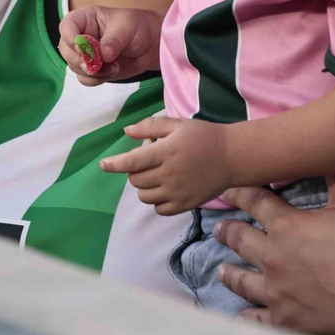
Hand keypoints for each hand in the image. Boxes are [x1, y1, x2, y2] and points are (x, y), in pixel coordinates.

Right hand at [57, 5, 159, 85]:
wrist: (152, 45)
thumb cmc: (138, 27)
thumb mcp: (127, 27)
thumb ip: (113, 40)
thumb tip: (102, 56)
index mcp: (86, 18)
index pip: (67, 26)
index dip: (70, 37)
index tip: (82, 48)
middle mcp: (81, 36)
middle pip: (66, 50)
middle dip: (80, 60)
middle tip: (97, 65)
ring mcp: (86, 54)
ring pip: (75, 67)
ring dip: (93, 71)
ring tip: (114, 66)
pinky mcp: (93, 69)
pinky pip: (85, 78)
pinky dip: (97, 79)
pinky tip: (113, 71)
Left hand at [100, 116, 230, 214]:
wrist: (232, 156)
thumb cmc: (204, 137)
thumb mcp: (178, 125)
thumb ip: (150, 126)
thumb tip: (126, 132)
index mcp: (166, 152)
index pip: (132, 162)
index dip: (114, 164)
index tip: (103, 165)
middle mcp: (169, 174)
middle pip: (136, 180)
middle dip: (135, 171)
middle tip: (149, 162)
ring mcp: (177, 192)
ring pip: (144, 196)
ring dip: (144, 186)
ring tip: (157, 175)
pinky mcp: (185, 205)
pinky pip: (159, 209)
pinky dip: (156, 201)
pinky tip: (165, 189)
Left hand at [214, 175, 334, 334]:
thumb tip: (332, 152)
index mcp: (287, 226)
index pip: (255, 202)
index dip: (239, 193)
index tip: (227, 189)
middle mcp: (273, 259)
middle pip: (241, 240)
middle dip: (228, 232)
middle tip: (218, 229)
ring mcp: (277, 294)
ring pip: (243, 281)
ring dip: (230, 273)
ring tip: (221, 270)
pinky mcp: (287, 322)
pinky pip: (258, 319)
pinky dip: (248, 315)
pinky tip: (243, 313)